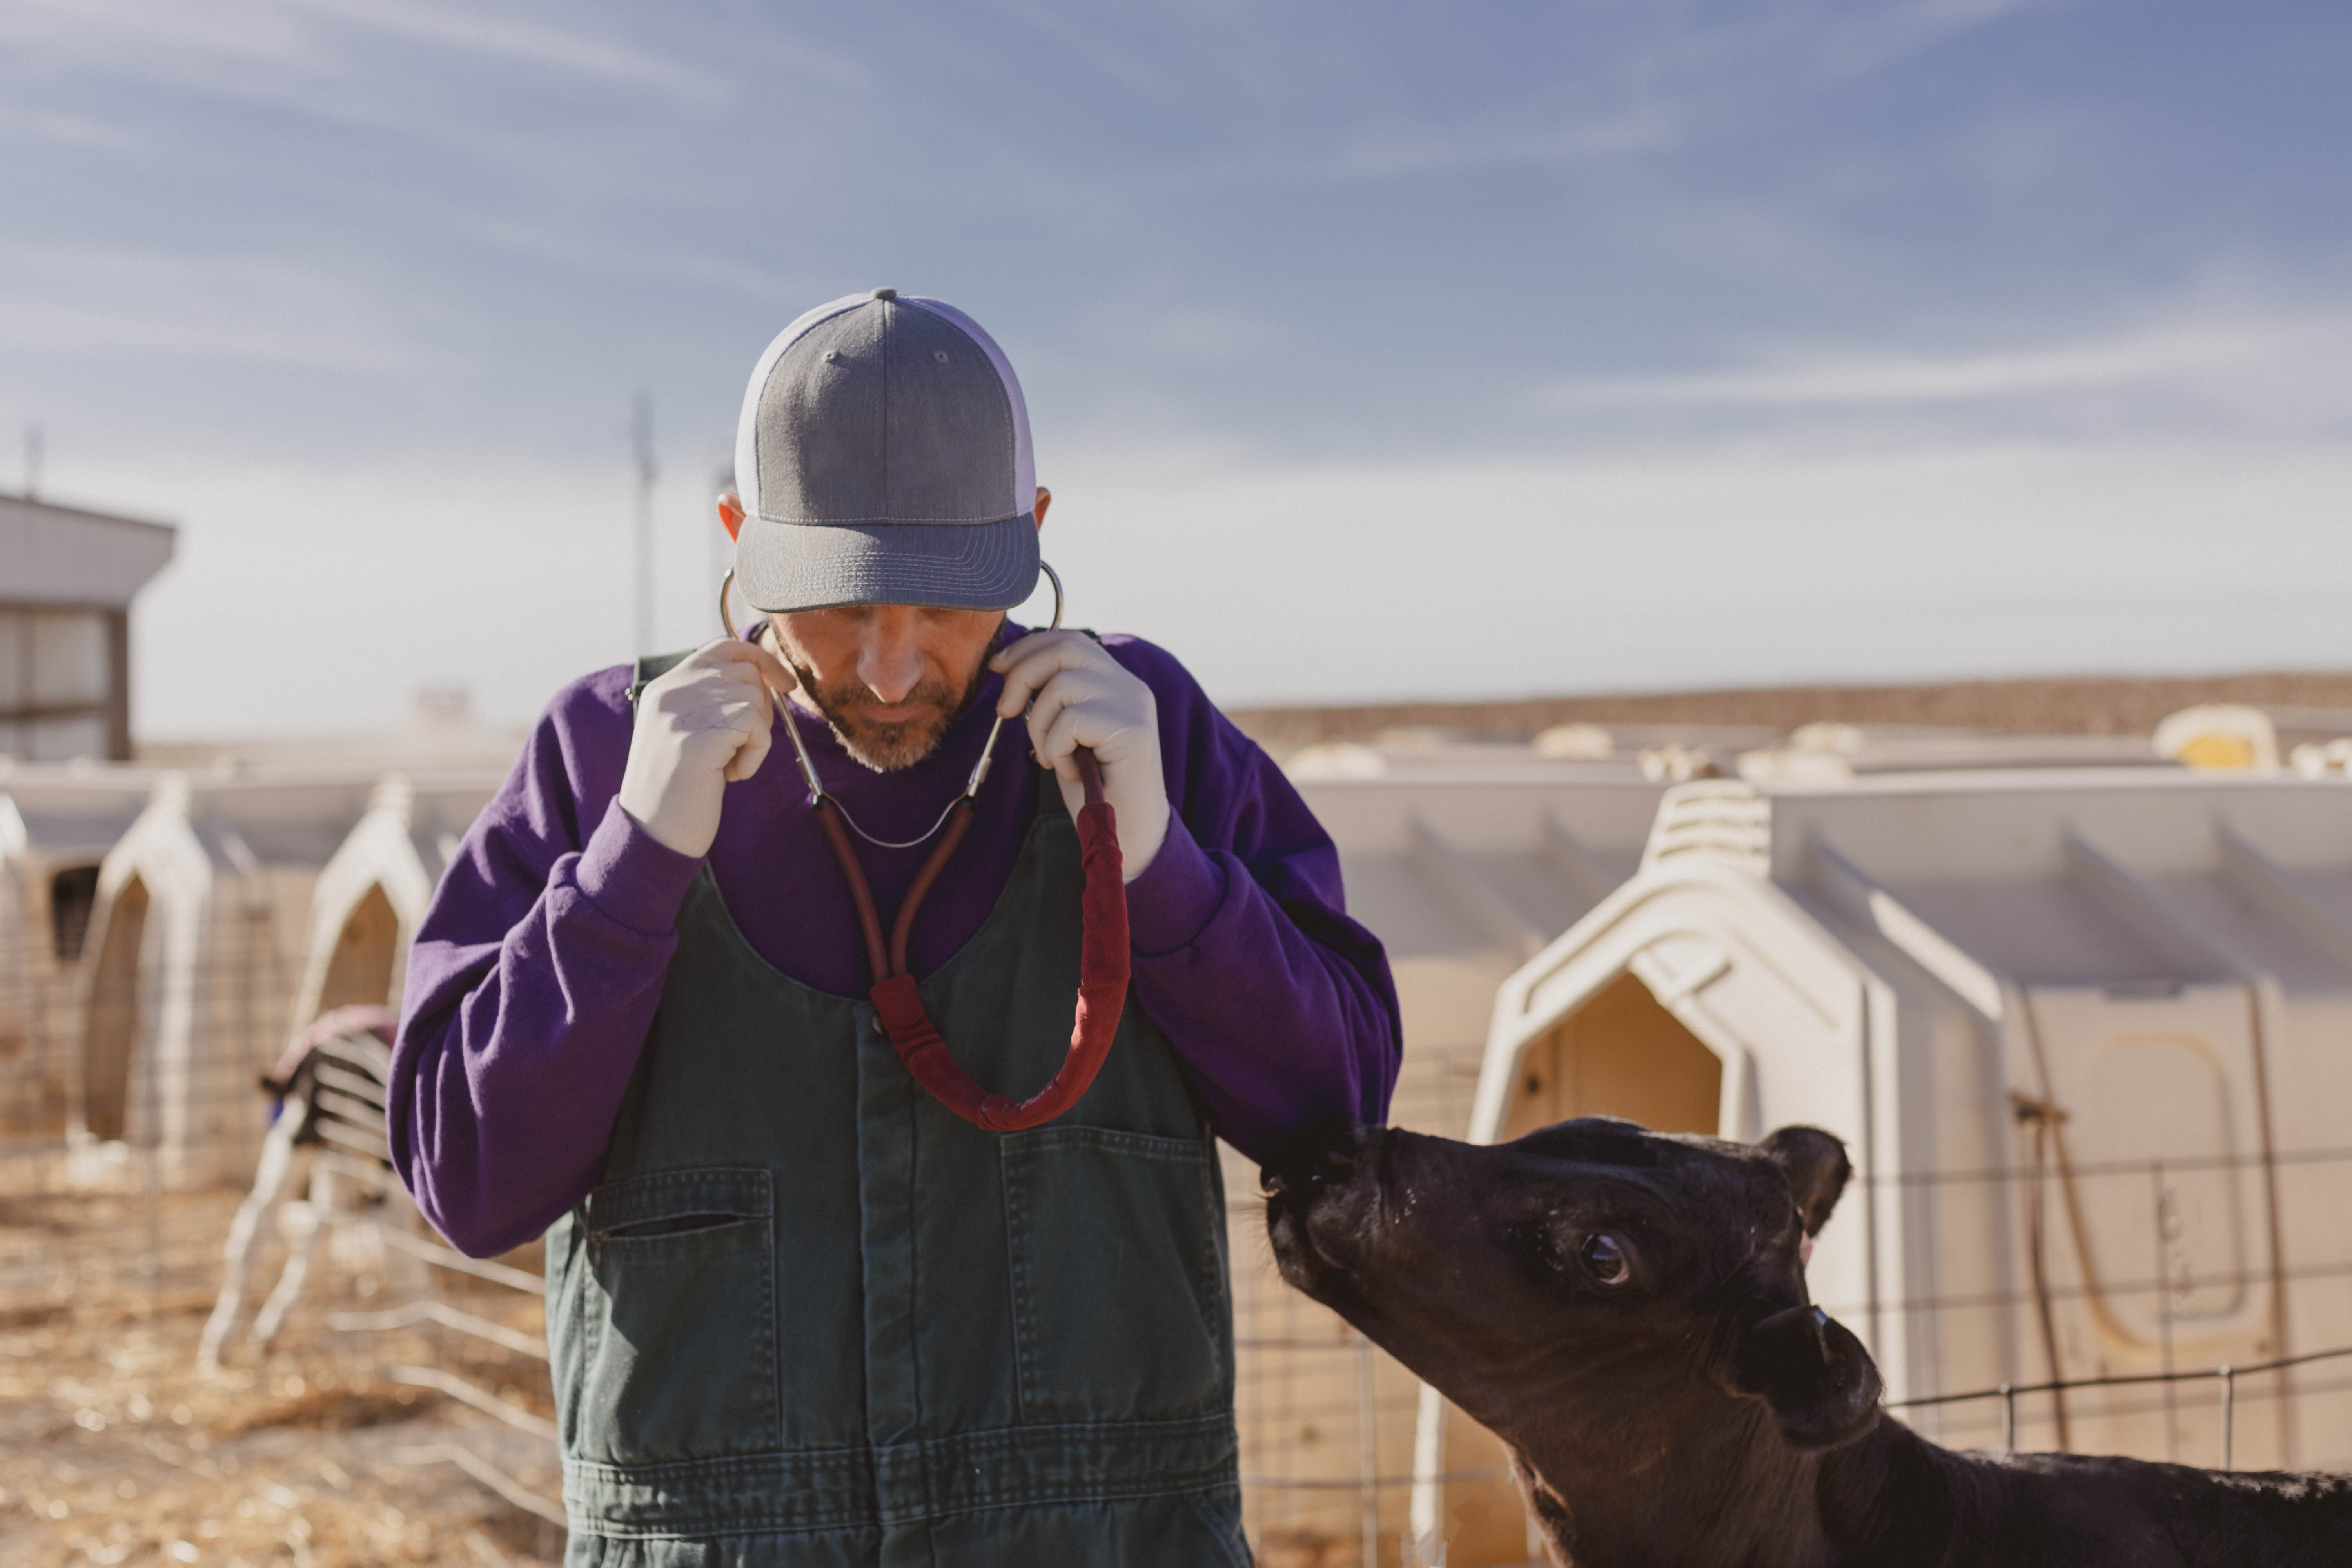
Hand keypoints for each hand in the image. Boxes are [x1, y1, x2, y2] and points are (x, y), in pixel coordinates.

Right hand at [618, 638, 797, 857]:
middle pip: (746, 671)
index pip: (724, 647)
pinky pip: (756, 728)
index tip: (785, 684)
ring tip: (727, 764)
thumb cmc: (680, 788)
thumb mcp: (688, 731)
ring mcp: (682, 709)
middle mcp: (671, 689)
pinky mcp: (699, 734)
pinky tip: (729, 776)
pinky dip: (755, 755)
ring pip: (754, 698)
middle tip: (742, 746)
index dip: (760, 659)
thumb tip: (766, 679)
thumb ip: (713, 701)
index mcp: (666, 686)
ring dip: (755, 737)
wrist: (654, 831)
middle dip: (762, 707)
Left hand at [992, 631, 1169, 881]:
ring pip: (1061, 685)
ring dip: (1039, 725)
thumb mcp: (1066, 732)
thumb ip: (1051, 698)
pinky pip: (1070, 722)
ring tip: (1051, 757)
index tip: (999, 667)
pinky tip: (1069, 771)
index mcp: (1115, 682)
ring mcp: (1133, 706)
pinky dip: (1057, 749)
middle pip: (1064, 649)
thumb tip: (1008, 667)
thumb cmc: (1093, 787)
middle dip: (1022, 675)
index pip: (1070, 641)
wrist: (1128, 834)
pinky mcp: (1132, 730)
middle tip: (1006, 712)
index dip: (1029, 647)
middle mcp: (1129, 686)